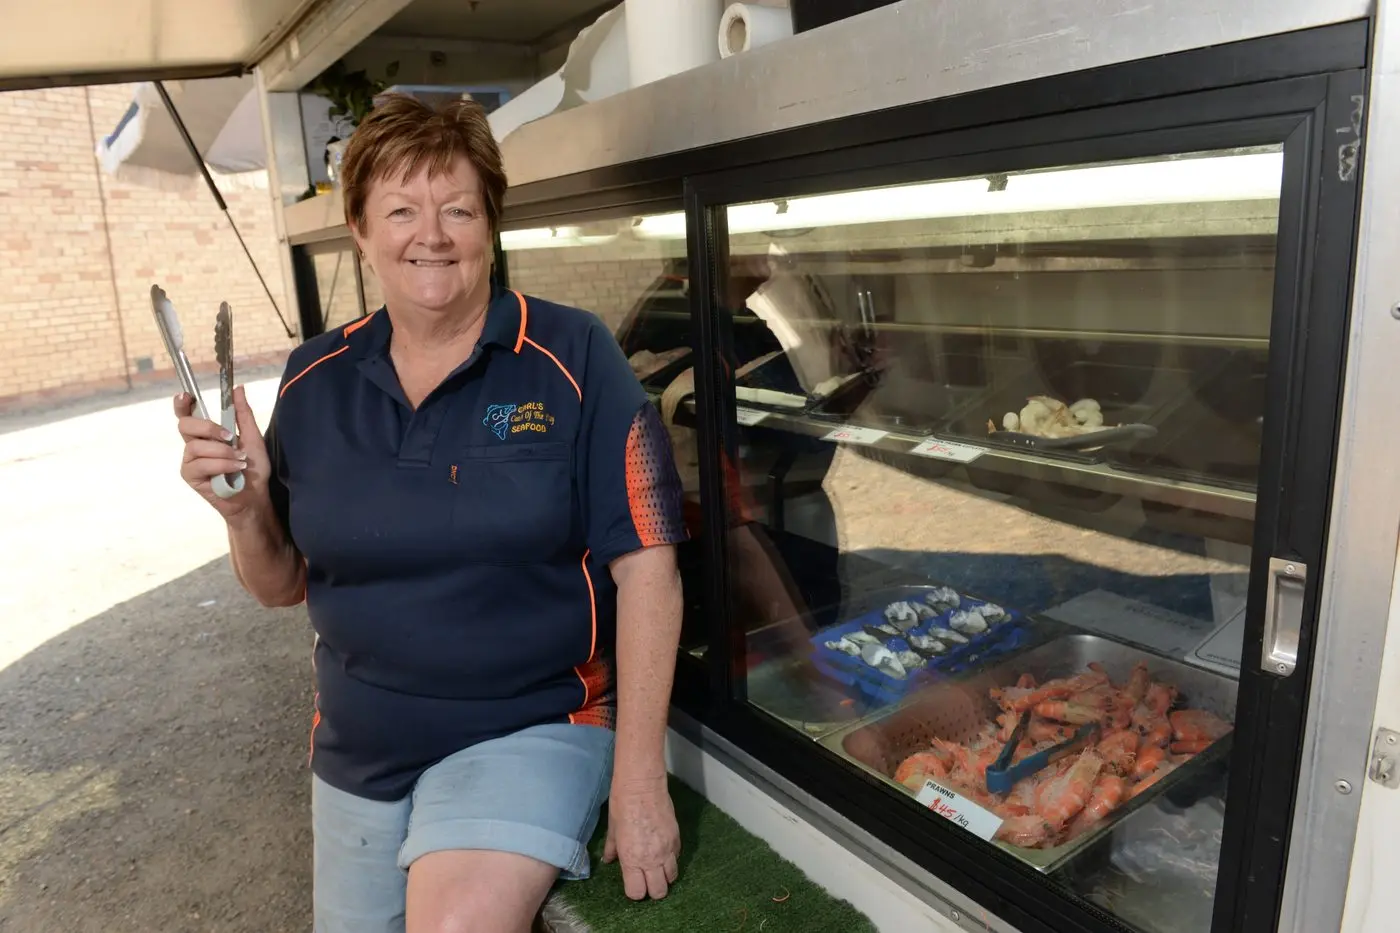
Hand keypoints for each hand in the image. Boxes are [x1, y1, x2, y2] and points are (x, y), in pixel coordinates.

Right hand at [174, 386, 269, 519]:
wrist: (256, 494)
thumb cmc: (253, 468)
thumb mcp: (252, 437)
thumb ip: (243, 414)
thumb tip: (238, 388)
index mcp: (205, 434)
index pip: (187, 415)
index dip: (182, 404)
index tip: (186, 395)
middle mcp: (194, 445)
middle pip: (185, 425)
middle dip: (208, 428)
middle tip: (229, 436)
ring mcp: (190, 461)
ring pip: (196, 447)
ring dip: (222, 452)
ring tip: (240, 460)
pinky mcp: (191, 476)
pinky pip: (201, 464)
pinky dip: (222, 465)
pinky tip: (235, 469)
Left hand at [601, 775, 679, 899]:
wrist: (643, 785)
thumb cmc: (622, 804)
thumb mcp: (613, 828)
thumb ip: (612, 848)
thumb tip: (609, 859)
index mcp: (632, 859)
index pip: (637, 892)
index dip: (634, 892)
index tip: (631, 883)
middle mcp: (651, 859)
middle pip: (659, 891)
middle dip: (652, 890)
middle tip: (645, 879)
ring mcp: (667, 849)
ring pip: (672, 877)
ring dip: (664, 876)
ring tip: (656, 866)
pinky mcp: (677, 838)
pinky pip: (676, 858)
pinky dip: (670, 859)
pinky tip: (662, 850)